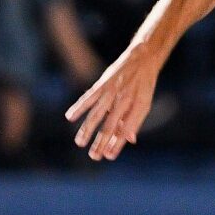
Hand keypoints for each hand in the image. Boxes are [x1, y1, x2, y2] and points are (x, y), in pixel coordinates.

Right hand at [65, 45, 160, 160]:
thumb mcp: (145, 102)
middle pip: (111, 126)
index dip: (117, 144)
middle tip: (94, 156)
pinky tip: (69, 117)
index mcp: (139, 107)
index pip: (126, 130)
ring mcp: (113, 91)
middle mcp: (126, 100)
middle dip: (101, 142)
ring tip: (79, 143)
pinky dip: (78, 107)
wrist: (143, 57)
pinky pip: (88, 97)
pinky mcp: (103, 83)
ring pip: (97, 114)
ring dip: (87, 130)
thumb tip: (130, 141)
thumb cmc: (144, 84)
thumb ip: (135, 120)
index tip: (108, 156)